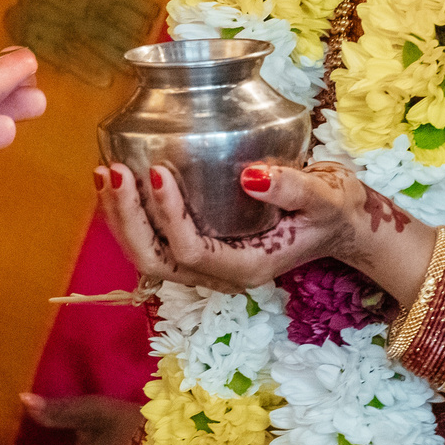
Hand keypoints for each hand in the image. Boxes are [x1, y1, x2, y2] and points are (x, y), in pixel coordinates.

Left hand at [97, 160, 431, 293]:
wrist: (339, 224)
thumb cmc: (334, 209)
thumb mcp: (327, 196)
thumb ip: (294, 188)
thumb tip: (251, 176)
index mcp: (248, 266)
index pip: (192, 251)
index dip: (168, 216)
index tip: (159, 171)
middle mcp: (220, 273)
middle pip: (157, 261)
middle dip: (129, 219)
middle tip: (115, 172)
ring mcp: (207, 265)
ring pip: (148, 257)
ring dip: (121, 220)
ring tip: (105, 174)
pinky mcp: (200, 248)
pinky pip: (155, 242)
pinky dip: (130, 217)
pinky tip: (118, 184)